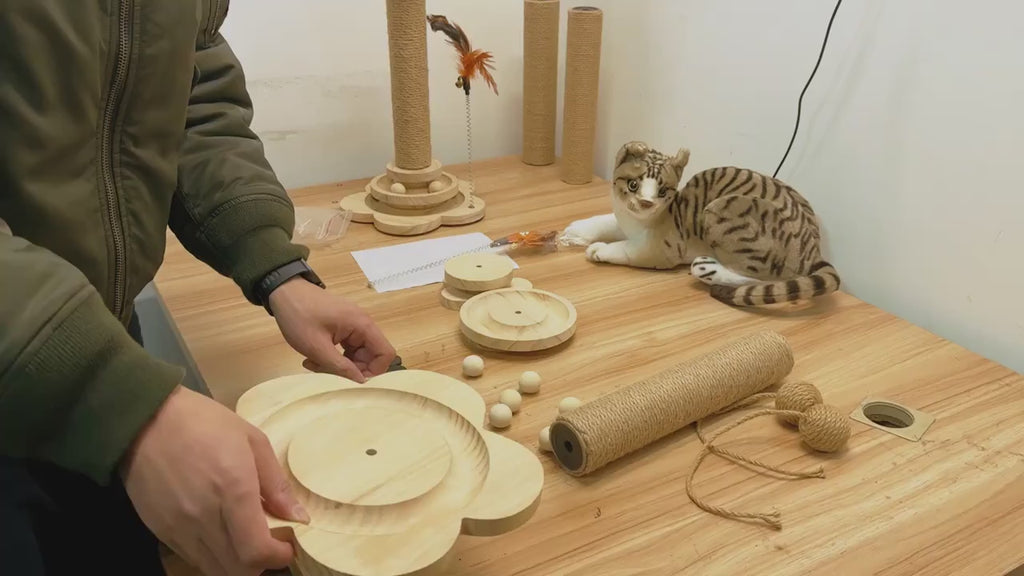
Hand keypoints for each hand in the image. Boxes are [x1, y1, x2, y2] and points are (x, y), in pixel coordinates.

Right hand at [121, 385, 308, 575]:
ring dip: (237, 563)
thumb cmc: (204, 422)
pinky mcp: (160, 530)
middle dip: (261, 564)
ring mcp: (179, 527)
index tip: (288, 545)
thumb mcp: (252, 440)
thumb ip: (277, 484)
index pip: (256, 551)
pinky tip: (221, 534)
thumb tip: (298, 516)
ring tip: (247, 541)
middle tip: (271, 544)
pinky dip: (213, 556)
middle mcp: (204, 516)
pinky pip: (192, 558)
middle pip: (237, 569)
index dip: (277, 557)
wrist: (144, 418)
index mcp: (232, 490)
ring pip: (214, 569)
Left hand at [269, 277, 395, 382]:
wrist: (283, 292)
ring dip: (339, 365)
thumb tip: (361, 381)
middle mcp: (362, 324)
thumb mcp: (317, 347)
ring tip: (315, 365)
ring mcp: (351, 325)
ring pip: (356, 354)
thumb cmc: (299, 317)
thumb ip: (341, 367)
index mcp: (362, 325)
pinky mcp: (342, 326)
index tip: (353, 380)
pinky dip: (333, 356)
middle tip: (327, 373)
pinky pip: (346, 348)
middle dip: (351, 370)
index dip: (374, 371)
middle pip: (370, 356)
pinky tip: (314, 358)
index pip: (385, 353)